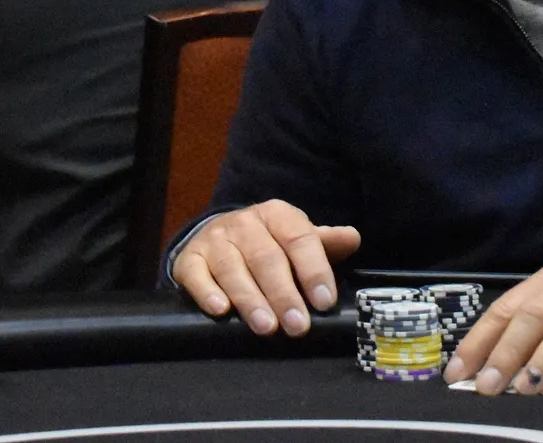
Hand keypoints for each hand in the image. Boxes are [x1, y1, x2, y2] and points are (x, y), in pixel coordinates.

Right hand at [171, 199, 360, 337]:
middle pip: (267, 258)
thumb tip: (353, 238)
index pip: (299, 239)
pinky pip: (195, 274)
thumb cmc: (267, 243)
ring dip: (250, 299)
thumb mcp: (296, 238)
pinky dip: (207, 292)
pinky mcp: (189, 259)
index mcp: (277, 215)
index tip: (324, 301)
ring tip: (266, 327)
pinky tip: (220, 311)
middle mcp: (245, 223)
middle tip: (298, 326)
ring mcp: (215, 240)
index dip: (313, 270)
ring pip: (232, 268)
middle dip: (284, 294)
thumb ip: (324, 243)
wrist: (217, 236)